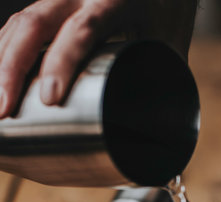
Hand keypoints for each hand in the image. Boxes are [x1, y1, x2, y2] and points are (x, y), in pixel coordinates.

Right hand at [0, 0, 196, 117]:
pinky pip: (17, 27)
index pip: (84, 29)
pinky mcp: (50, 10)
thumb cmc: (165, 17)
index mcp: (115, 0)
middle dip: (12, 69)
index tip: (49, 99)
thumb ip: (165, 83)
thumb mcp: (171, 46)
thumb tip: (162, 137)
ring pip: (19, 25)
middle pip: (35, 24)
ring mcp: (61, 0)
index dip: (62, 62)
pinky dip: (2, 53)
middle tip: (3, 111)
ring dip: (0, 64)